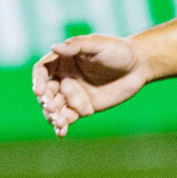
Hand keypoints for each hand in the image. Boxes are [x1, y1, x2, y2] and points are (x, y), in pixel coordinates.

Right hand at [32, 33, 149, 136]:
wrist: (139, 67)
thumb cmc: (118, 50)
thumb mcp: (98, 44)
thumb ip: (76, 46)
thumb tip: (54, 47)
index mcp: (62, 60)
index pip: (42, 70)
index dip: (37, 80)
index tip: (39, 91)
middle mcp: (63, 77)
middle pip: (46, 91)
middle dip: (46, 101)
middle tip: (52, 109)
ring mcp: (71, 94)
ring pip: (54, 107)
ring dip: (52, 115)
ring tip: (60, 123)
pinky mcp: (82, 108)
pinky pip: (67, 118)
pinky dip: (62, 126)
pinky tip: (61, 133)